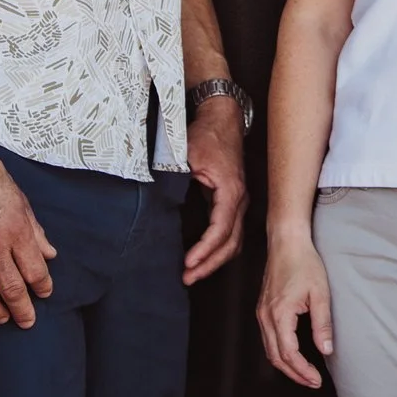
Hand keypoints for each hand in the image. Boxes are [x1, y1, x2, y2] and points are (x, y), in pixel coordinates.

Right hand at [0, 153, 56, 326]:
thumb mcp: (22, 202)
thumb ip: (35, 232)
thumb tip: (49, 253)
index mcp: (17, 230)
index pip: (34, 270)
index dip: (42, 286)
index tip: (45, 293)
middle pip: (12, 287)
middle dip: (22, 308)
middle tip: (27, 321)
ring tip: (4, 318)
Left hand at [183, 95, 247, 284]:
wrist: (223, 118)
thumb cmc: (207, 135)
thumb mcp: (187, 153)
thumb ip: (175, 177)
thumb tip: (156, 199)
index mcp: (231, 191)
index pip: (221, 230)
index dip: (205, 250)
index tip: (188, 263)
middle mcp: (240, 200)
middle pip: (231, 243)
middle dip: (209, 264)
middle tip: (187, 278)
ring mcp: (240, 202)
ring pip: (234, 242)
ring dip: (215, 260)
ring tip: (193, 274)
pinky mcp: (233, 201)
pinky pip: (231, 233)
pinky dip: (219, 249)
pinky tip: (202, 257)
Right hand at [255, 233, 333, 388]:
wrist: (287, 242)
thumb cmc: (304, 263)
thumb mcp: (320, 294)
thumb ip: (322, 324)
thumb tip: (326, 350)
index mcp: (280, 314)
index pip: (289, 354)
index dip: (303, 371)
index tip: (317, 380)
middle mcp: (266, 316)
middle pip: (275, 357)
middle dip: (294, 374)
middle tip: (312, 382)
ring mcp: (261, 313)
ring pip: (269, 350)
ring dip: (286, 365)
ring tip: (305, 373)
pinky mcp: (262, 309)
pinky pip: (268, 338)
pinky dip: (279, 352)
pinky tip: (293, 354)